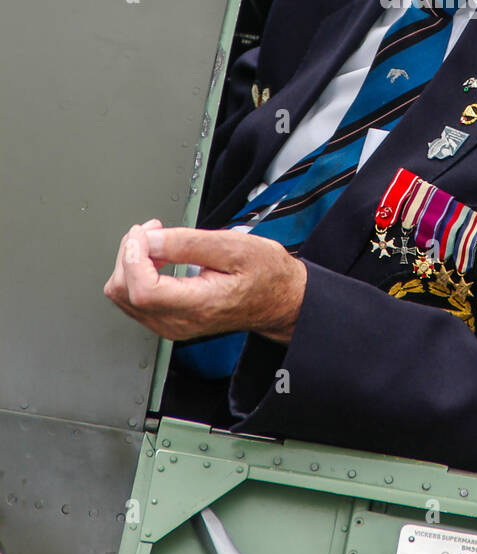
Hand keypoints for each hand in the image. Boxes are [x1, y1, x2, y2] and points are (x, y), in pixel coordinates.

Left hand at [104, 220, 306, 343]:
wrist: (277, 299)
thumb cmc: (264, 273)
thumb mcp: (234, 247)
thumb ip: (188, 243)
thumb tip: (150, 240)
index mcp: (198, 305)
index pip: (142, 289)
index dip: (134, 255)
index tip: (146, 231)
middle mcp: (177, 322)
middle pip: (123, 291)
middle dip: (131, 252)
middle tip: (153, 229)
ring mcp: (169, 325)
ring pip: (122, 295)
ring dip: (131, 261)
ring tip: (156, 240)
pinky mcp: (166, 320)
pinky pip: (132, 298)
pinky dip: (136, 272)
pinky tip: (156, 257)